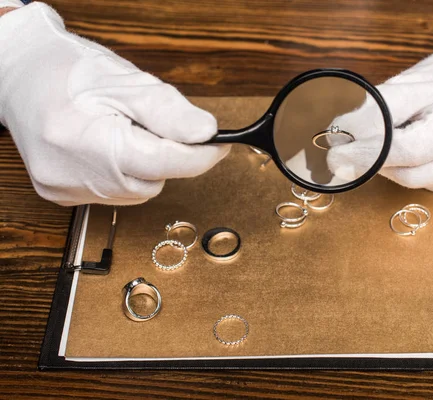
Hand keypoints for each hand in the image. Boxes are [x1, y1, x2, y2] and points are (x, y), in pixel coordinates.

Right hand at [0, 3, 227, 205]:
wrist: (19, 74)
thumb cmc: (68, 70)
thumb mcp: (124, 80)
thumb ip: (168, 111)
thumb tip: (205, 133)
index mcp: (84, 141)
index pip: (161, 163)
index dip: (198, 156)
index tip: (219, 144)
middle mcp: (70, 175)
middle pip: (151, 181)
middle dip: (166, 155)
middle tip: (155, 124)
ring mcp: (63, 190)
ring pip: (137, 191)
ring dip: (145, 165)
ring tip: (123, 130)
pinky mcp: (61, 196)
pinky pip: (115, 193)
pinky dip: (124, 173)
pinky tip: (108, 147)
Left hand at [327, 17, 432, 192]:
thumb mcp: (416, 82)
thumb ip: (379, 110)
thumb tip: (341, 135)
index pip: (408, 149)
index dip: (368, 153)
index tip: (338, 152)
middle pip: (410, 172)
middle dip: (375, 161)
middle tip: (346, 152)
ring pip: (417, 181)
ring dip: (392, 166)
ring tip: (393, 140)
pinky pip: (431, 183)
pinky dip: (414, 169)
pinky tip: (419, 149)